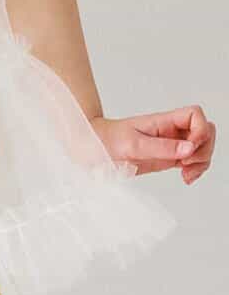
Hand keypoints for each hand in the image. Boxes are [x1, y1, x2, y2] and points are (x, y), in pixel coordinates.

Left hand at [90, 106, 215, 184]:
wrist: (90, 150)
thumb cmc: (106, 141)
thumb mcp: (132, 145)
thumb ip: (161, 148)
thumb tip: (189, 149)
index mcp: (163, 121)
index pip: (195, 115)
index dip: (200, 130)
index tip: (189, 148)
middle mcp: (170, 131)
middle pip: (204, 132)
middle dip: (204, 149)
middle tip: (187, 165)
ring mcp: (169, 145)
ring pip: (200, 148)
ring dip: (201, 161)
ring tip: (187, 175)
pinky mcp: (165, 159)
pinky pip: (189, 161)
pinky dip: (193, 169)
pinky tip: (185, 178)